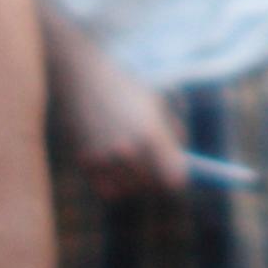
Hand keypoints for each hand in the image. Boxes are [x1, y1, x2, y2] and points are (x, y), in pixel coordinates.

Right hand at [54, 41, 186, 203]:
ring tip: (129, 160)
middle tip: (151, 166)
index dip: (177, 180)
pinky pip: (108, 190)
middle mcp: (128, 149)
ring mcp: (105, 158)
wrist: (82, 77)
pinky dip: (114, 185)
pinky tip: (114, 166)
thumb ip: (174, 134)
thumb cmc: (125, 89)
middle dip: (154, 179)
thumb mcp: (157, 105)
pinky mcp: (85, 163)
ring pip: (129, 189)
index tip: (176, 177)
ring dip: (133, 182)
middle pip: (151, 186)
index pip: (174, 179)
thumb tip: (185, 166)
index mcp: (151, 133)